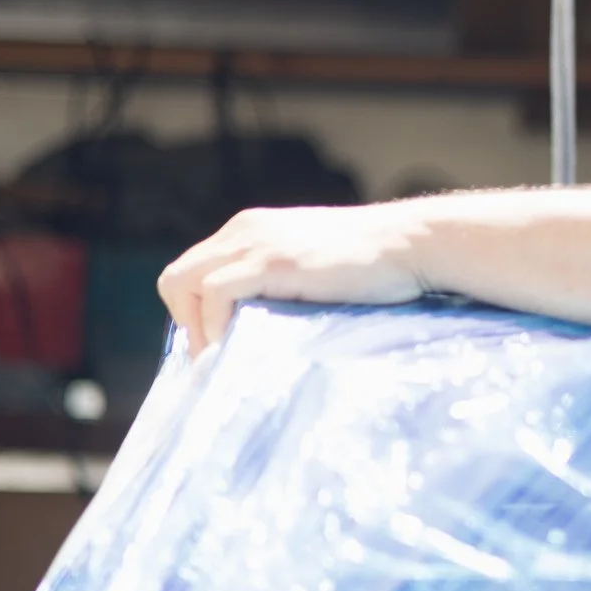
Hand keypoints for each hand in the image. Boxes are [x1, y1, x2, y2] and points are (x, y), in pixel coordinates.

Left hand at [157, 204, 429, 354]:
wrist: (413, 243)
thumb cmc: (380, 265)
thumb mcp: (317, 266)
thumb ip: (286, 284)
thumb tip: (265, 331)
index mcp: (252, 230)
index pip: (194, 271)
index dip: (197, 314)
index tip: (220, 347)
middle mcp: (244, 230)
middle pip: (176, 279)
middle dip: (188, 324)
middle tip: (214, 358)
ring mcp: (255, 244)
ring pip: (184, 285)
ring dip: (197, 330)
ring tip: (222, 361)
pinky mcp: (271, 262)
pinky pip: (215, 295)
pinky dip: (216, 327)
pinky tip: (238, 349)